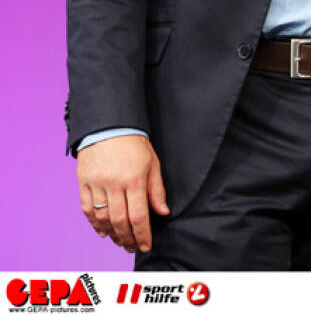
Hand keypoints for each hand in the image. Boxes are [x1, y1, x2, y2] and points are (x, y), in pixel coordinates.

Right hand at [76, 134, 167, 252]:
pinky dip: (94, 223)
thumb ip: (157, 190)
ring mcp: (96, 184)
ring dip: (111, 234)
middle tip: (132, 248)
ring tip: (120, 241)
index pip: (139, 215)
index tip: (146, 246)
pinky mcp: (83, 182)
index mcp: (134, 180)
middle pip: (119, 221)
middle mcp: (114, 184)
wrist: (109, 126)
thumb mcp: (153, 164)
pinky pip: (86, 209)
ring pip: (102, 218)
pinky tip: (103, 231)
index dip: (143, 234)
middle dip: (127, 238)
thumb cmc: (134, 144)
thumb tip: (163, 212)